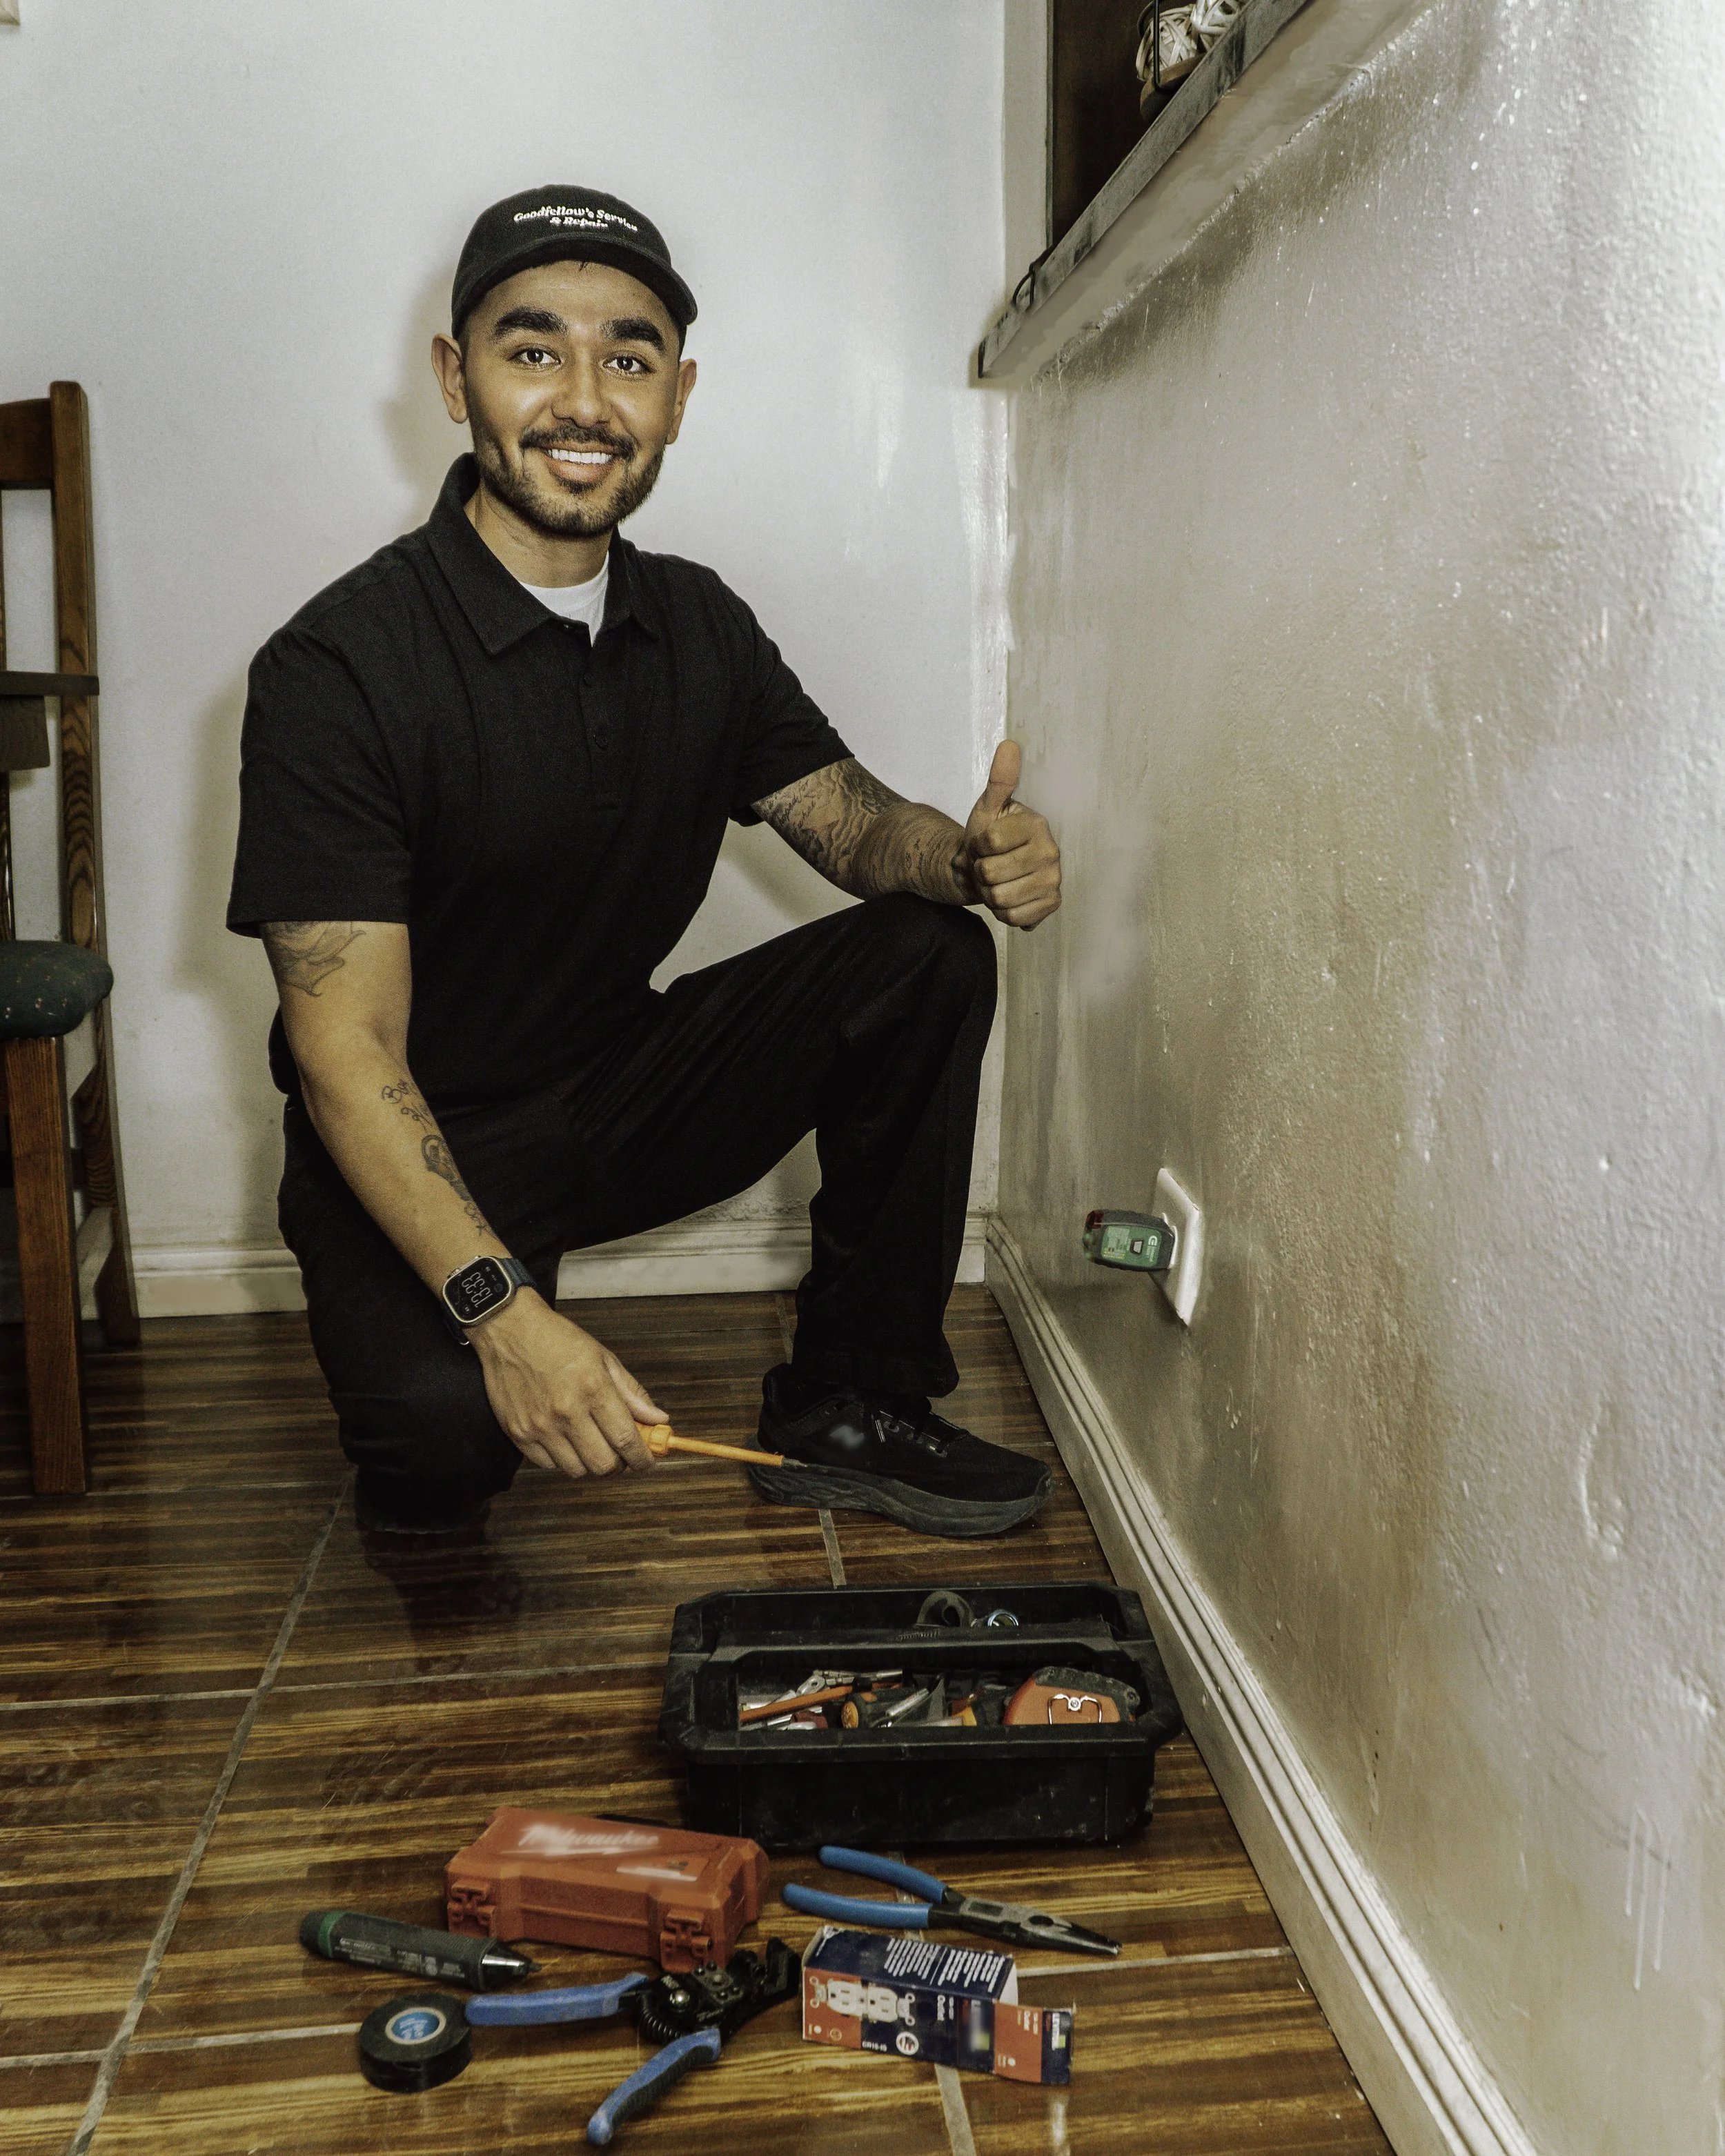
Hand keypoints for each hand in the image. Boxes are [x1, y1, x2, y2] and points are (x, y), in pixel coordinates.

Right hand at [469, 1293, 663, 1478]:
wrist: (509, 1329)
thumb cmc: (557, 1340)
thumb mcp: (603, 1358)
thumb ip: (632, 1393)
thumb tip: (658, 1419)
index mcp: (593, 1389)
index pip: (626, 1440)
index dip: (642, 1458)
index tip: (647, 1462)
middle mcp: (566, 1412)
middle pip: (603, 1464)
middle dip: (618, 1464)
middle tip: (619, 1452)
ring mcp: (539, 1426)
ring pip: (576, 1470)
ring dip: (589, 1462)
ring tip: (590, 1442)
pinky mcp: (518, 1433)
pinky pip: (548, 1464)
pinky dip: (561, 1458)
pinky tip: (564, 1438)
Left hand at [962, 740, 1061, 928]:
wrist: (990, 870)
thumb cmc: (988, 837)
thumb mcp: (988, 808)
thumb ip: (999, 780)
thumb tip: (1009, 745)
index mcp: (1037, 825)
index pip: (988, 844)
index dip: (977, 846)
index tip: (984, 843)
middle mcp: (1052, 852)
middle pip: (991, 874)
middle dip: (981, 872)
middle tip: (989, 864)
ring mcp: (1053, 880)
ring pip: (999, 898)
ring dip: (989, 893)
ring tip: (997, 880)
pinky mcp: (1051, 904)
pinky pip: (1013, 917)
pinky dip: (1002, 912)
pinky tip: (1008, 895)